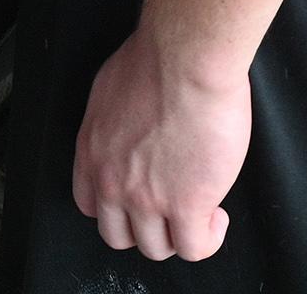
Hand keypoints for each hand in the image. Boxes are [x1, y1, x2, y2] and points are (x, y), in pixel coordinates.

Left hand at [72, 25, 248, 263]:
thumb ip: (115, 124)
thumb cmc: (155, 60)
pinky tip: (216, 217)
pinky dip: (208, 238)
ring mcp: (147, 197)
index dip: (117, 208)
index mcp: (92, 151)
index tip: (138, 199)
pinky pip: (194, 247)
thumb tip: (132, 131)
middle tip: (169, 210)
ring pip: (156, 247)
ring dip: (178, 235)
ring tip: (198, 213)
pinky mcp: (186, 205)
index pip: (89, 204)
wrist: (185, 58)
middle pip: (118, 235)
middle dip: (145, 228)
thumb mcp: (111, 92)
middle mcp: (112, 180)